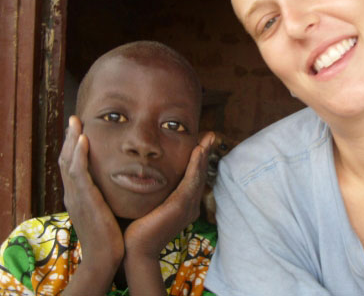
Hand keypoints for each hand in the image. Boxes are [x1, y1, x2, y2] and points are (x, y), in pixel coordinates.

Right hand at [59, 116, 122, 294]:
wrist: (105, 256)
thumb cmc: (110, 233)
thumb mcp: (105, 208)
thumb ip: (106, 193)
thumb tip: (119, 179)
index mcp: (78, 194)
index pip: (71, 165)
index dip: (73, 146)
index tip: (80, 129)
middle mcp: (73, 193)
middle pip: (65, 159)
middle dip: (69, 138)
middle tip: (75, 119)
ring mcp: (76, 196)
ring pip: (68, 162)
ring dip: (71, 140)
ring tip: (76, 122)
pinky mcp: (84, 200)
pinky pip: (79, 173)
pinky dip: (79, 155)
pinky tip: (83, 141)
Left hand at [122, 131, 214, 294]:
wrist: (133, 250)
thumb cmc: (135, 228)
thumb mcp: (147, 204)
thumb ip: (150, 190)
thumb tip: (141, 174)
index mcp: (183, 205)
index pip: (193, 177)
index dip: (198, 160)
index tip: (199, 142)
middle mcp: (190, 205)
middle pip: (200, 173)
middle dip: (205, 153)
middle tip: (210, 135)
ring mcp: (188, 206)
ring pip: (198, 174)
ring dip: (204, 155)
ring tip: (208, 138)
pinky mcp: (181, 206)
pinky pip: (191, 180)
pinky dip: (196, 164)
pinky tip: (199, 150)